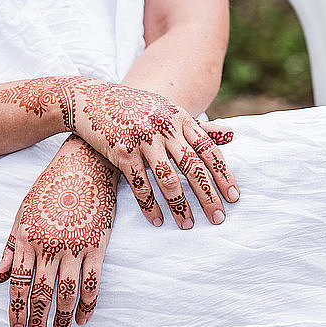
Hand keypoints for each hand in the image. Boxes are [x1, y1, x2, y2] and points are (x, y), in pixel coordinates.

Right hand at [0, 77, 238, 229]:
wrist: (91, 101)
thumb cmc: (135, 109)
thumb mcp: (167, 111)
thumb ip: (198, 127)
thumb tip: (233, 134)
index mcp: (179, 118)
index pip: (209, 150)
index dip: (223, 175)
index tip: (234, 197)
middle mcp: (164, 128)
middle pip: (193, 168)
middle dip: (208, 196)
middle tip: (219, 218)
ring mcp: (142, 140)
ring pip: (168, 180)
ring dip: (180, 206)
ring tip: (188, 225)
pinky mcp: (122, 153)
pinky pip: (140, 186)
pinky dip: (149, 206)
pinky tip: (157, 221)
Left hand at [0, 135, 118, 326]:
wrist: (84, 165)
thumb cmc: (50, 188)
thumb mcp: (22, 213)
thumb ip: (10, 247)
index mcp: (27, 238)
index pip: (18, 283)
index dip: (17, 310)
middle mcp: (50, 246)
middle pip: (41, 293)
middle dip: (36, 321)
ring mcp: (75, 247)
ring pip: (67, 293)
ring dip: (62, 318)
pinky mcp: (97, 246)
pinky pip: (93, 282)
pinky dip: (89, 303)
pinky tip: (84, 317)